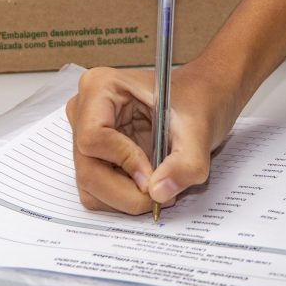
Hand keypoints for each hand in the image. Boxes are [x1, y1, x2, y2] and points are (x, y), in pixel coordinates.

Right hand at [65, 61, 241, 215]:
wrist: (202, 101)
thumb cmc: (196, 102)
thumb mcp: (199, 130)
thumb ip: (185, 163)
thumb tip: (159, 192)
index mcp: (101, 87)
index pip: (93, 138)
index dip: (125, 162)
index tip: (155, 174)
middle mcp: (84, 111)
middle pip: (88, 170)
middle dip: (126, 192)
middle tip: (161, 195)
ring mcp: (84, 135)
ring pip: (89, 187)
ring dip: (125, 198)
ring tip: (159, 187)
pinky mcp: (93, 156)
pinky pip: (97, 191)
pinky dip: (124, 197)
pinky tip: (150, 184)